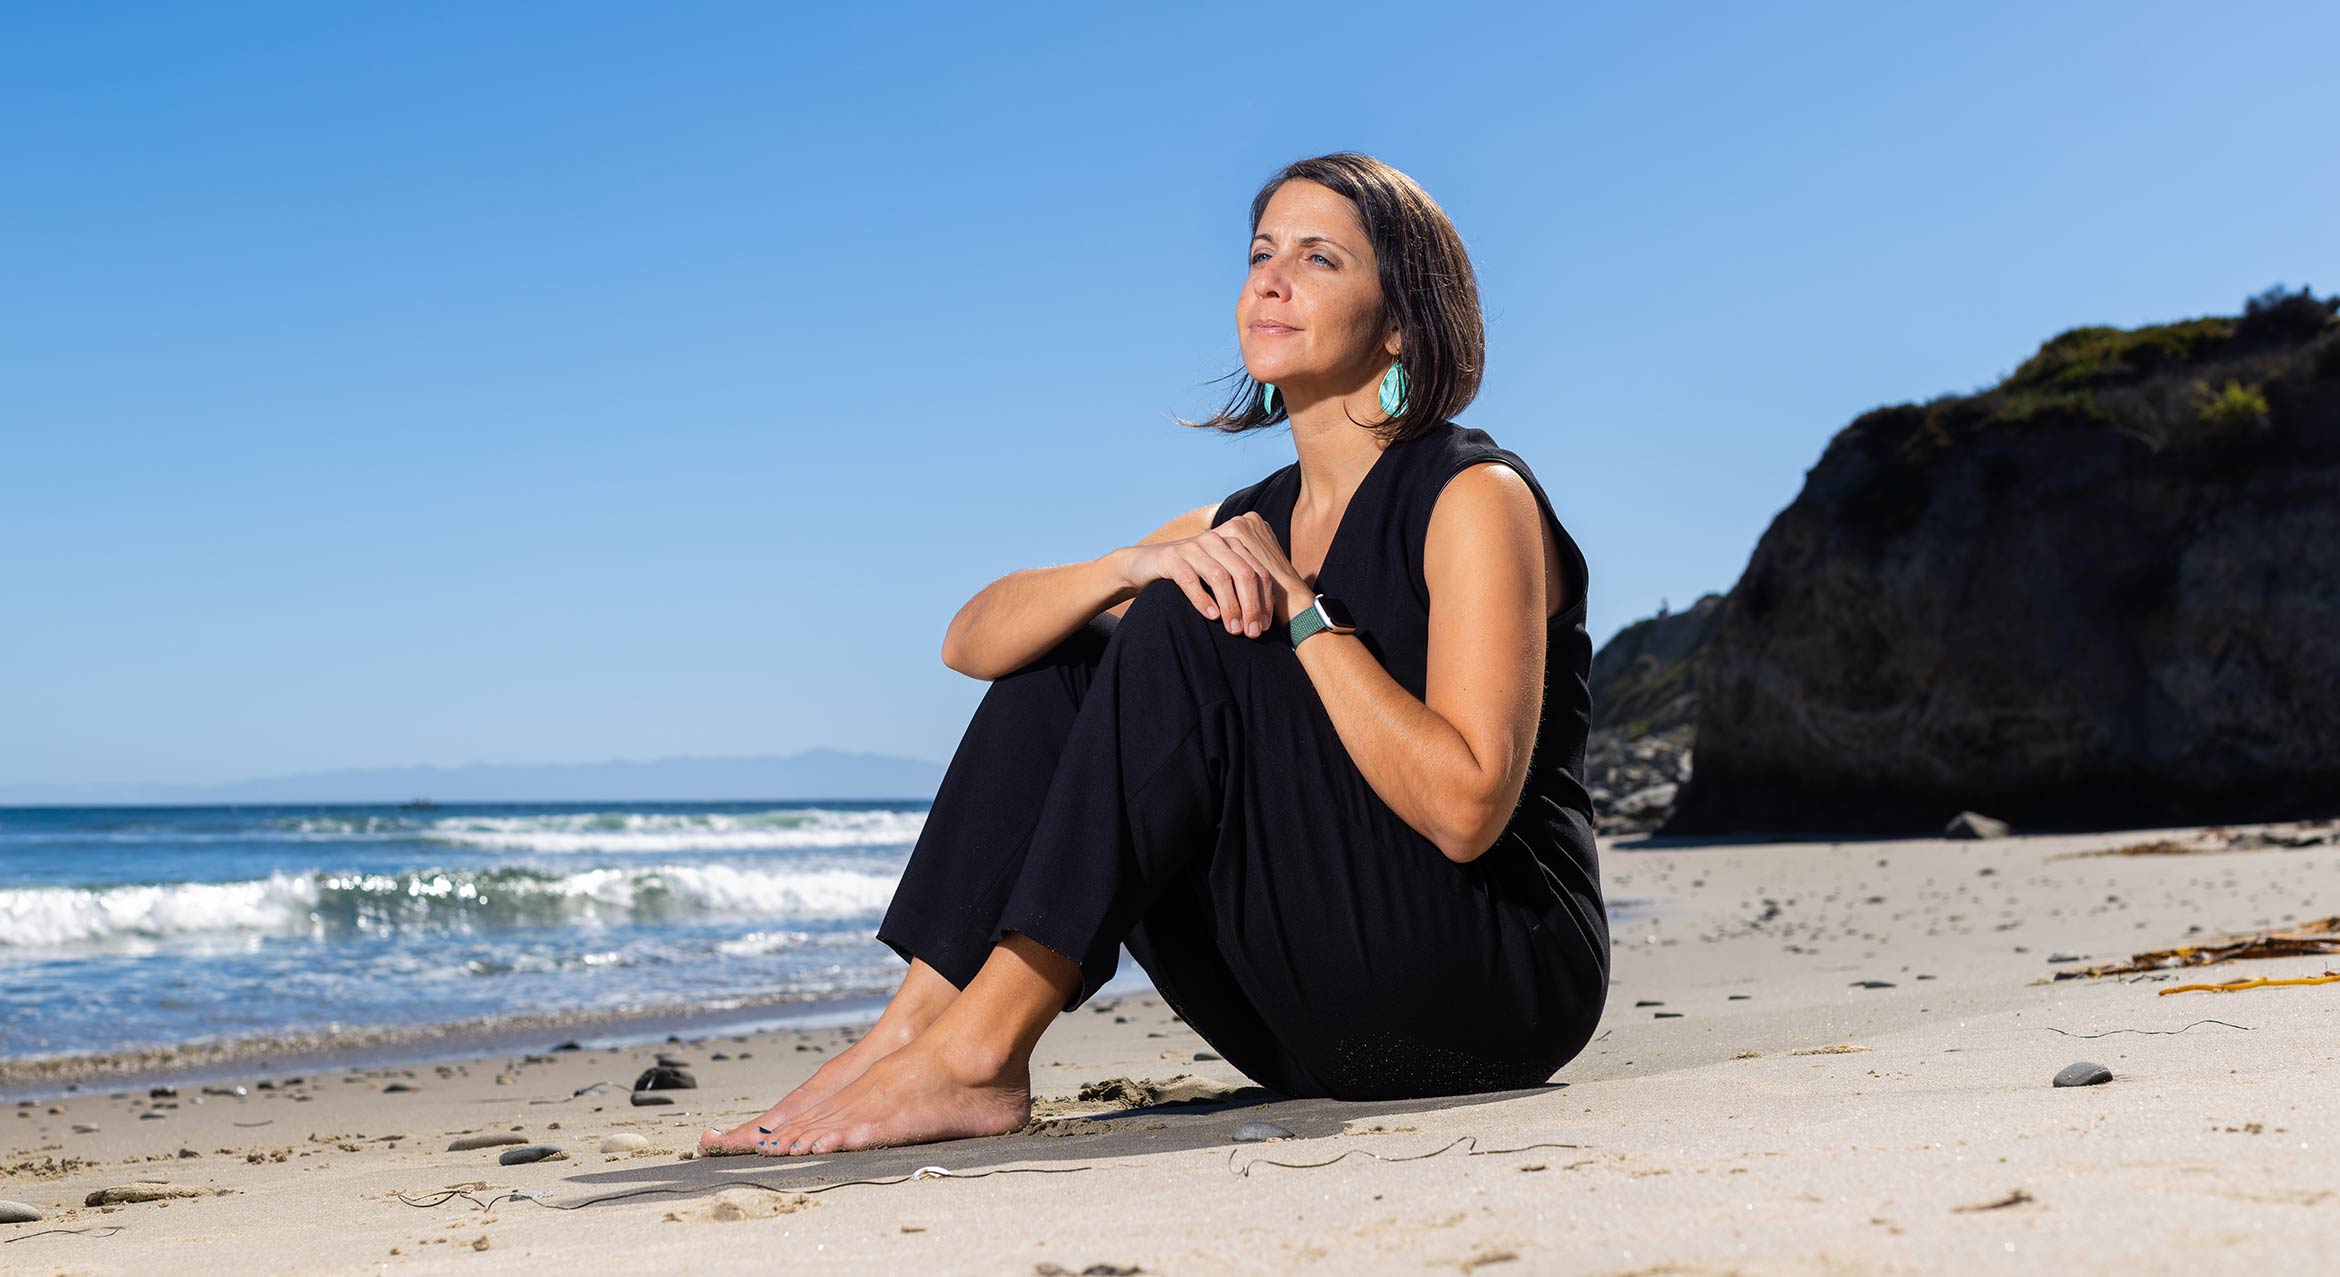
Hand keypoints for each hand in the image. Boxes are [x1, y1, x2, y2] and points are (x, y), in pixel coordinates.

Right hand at [1118, 513, 1310, 637]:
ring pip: (1220, 577)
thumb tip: (1266, 618)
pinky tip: (1211, 616)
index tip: (1266, 626)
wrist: (1146, 564)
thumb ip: (1239, 585)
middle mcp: (1215, 541)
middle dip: (1251, 606)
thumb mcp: (1217, 574)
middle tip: (1252, 632)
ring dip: (1230, 606)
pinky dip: (1202, 599)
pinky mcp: (1171, 558)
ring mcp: (1192, 547)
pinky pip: (1190, 580)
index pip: (1258, 570)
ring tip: (1234, 630)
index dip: (1265, 599)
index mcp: (1232, 542)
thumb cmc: (1189, 575)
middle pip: (1243, 573)